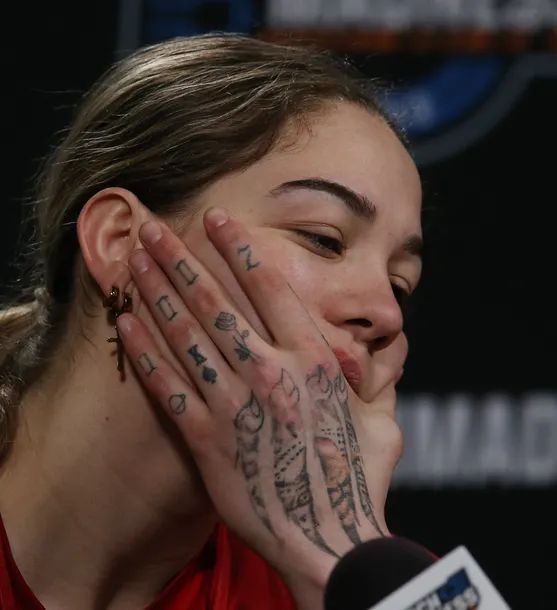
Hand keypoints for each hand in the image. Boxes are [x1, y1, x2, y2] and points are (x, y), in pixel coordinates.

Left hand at [117, 209, 386, 602]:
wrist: (329, 542)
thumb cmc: (359, 480)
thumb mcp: (382, 422)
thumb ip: (372, 383)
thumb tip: (369, 356)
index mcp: (314, 360)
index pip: (269, 287)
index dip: (239, 247)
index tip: (217, 218)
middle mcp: (270, 372)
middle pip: (214, 302)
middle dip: (179, 258)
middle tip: (152, 226)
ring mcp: (234, 404)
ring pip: (186, 335)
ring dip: (156, 291)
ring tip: (133, 260)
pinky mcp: (207, 438)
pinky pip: (168, 385)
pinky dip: (145, 350)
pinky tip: (127, 321)